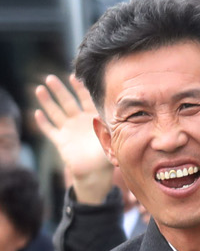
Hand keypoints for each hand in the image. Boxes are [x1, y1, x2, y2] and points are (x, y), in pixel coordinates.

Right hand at [33, 74, 113, 204]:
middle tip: (50, 78)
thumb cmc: (108, 155)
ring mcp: (68, 130)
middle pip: (66, 102)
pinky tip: (37, 113)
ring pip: (55, 112)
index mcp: (92, 118)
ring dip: (47, 101)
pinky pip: (49, 130)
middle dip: (58, 90)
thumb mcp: (111, 137)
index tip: (73, 77)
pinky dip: (43, 123)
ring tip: (39, 89)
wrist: (97, 174)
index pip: (85, 99)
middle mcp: (79, 121)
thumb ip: (109, 125)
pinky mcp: (60, 141)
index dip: (79, 88)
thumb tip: (112, 113)